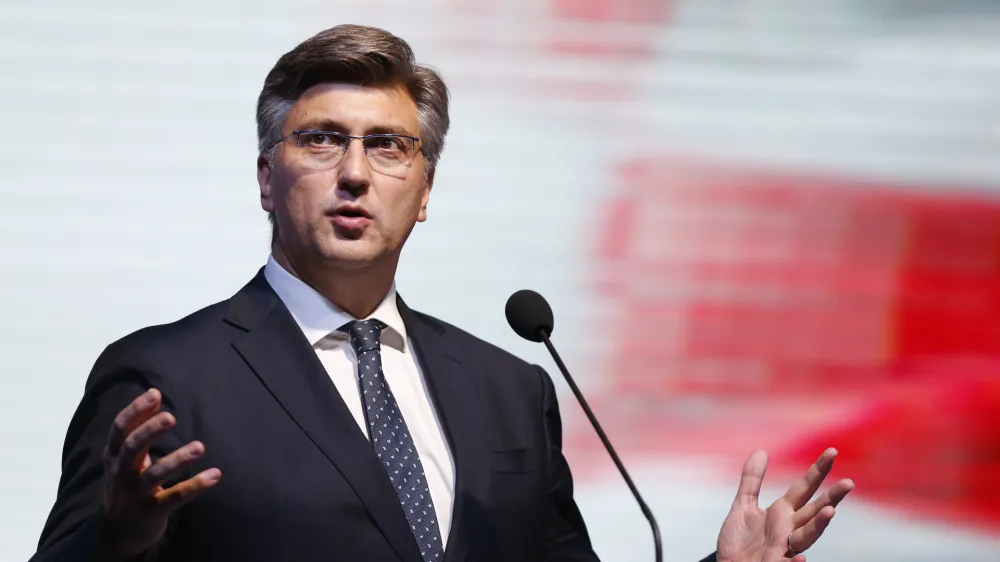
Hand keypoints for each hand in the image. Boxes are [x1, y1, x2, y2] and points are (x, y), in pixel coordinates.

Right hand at [101, 388, 221, 557]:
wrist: (119, 533)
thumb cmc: (127, 484)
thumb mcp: (127, 456)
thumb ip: (139, 426)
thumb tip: (154, 393)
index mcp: (114, 455)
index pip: (120, 429)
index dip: (135, 411)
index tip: (155, 394)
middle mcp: (121, 473)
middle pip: (131, 449)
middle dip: (149, 431)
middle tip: (171, 416)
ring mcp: (135, 494)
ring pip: (154, 475)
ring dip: (177, 460)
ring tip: (200, 447)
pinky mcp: (151, 512)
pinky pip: (174, 498)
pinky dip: (195, 486)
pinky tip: (215, 475)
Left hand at [716, 448, 853, 561]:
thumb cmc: (739, 540)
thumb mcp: (743, 506)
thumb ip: (752, 480)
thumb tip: (761, 451)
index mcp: (782, 513)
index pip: (805, 488)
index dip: (818, 471)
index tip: (832, 451)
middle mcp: (788, 529)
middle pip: (814, 511)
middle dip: (831, 497)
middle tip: (848, 483)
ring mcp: (783, 548)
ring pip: (807, 536)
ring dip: (818, 525)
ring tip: (829, 511)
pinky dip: (795, 561)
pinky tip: (800, 556)